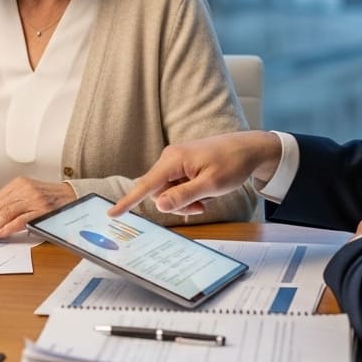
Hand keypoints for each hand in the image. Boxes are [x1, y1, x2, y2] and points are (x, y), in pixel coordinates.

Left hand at [0, 177, 75, 241]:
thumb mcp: (28, 196)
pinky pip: (21, 219)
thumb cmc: (51, 199)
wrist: (75, 196)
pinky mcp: (43, 209)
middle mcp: (24, 189)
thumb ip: (12, 205)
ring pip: (5, 213)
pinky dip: (8, 227)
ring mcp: (34, 198)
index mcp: (18, 184)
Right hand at [109, 130, 281, 216]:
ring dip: (186, 200)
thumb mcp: (211, 185)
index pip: (145, 185)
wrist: (249, 148)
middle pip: (159, 192)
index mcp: (173, 160)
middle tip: (202, 206)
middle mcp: (170, 158)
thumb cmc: (233, 164)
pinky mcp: (182, 164)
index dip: (128, 201)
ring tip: (207, 197)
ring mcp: (176, 161)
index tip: (112, 213)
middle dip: (177, 204)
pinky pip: (177, 185)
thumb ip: (183, 196)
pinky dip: (190, 193)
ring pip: (169, 191)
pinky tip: (205, 189)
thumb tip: (158, 205)